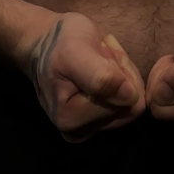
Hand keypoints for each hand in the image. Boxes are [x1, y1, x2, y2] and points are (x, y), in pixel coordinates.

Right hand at [25, 13, 146, 139]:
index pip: (129, 104)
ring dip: (121, 73)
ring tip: (99, 57)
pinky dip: (120, 79)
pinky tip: (102, 66)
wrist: (42, 41)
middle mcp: (79, 131)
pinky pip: (126, 102)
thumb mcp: (76, 51)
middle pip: (131, 106)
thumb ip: (101, 76)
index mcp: (71, 120)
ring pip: (131, 103)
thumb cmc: (58, 43)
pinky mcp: (94, 122)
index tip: (101, 53)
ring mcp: (88, 128)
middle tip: (101, 53)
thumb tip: (130, 98)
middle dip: (121, 73)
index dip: (121, 73)